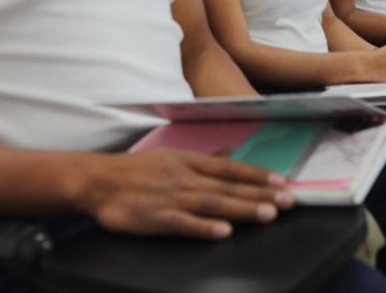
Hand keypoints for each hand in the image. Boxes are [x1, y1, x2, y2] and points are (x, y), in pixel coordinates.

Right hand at [80, 149, 293, 239]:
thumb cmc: (135, 171)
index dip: (258, 176)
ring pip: (212, 202)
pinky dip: (203, 226)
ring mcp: (170, 197)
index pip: (231, 169)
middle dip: (261, 194)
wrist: (96, 181)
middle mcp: (184, 177)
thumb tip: (230, 154)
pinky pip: (182, 223)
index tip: (283, 182)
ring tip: (267, 214)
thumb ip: (204, 160)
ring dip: (242, 208)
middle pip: (228, 186)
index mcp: (189, 162)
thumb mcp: (172, 156)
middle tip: (289, 201)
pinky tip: (223, 231)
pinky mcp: (155, 218)